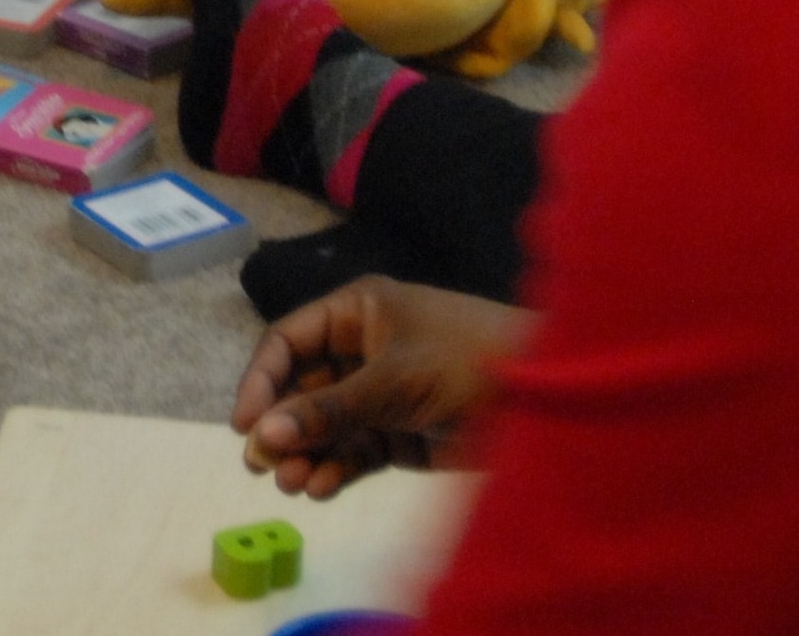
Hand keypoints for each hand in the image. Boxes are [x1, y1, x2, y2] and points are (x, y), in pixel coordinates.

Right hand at [230, 276, 527, 498]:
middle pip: (303, 388)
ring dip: (307, 453)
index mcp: (358, 311)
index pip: (289, 341)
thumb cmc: (468, 363)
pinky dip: (337, 468)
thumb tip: (261, 437)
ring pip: (327, 424)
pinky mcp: (403, 433)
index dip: (262, 381)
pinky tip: (321, 488)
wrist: (553, 399)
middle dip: (284, 426)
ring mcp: (383, 393)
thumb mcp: (392, 382)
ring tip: (293, 485)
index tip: (245, 425)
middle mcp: (364, 348)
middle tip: (263, 467)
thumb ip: (327, 411)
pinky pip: (356, 449)